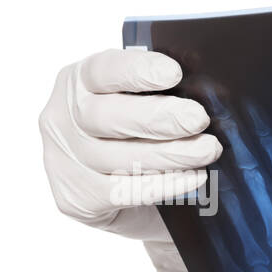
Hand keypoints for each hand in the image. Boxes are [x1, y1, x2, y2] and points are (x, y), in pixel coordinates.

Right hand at [39, 49, 220, 271]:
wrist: (136, 201)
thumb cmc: (144, 140)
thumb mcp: (146, 106)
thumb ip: (162, 93)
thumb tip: (207, 88)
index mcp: (78, 83)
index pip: (101, 70)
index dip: (137, 70)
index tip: (174, 73)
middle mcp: (63, 119)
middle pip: (105, 116)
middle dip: (157, 117)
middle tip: (198, 119)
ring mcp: (66, 161)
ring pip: (117, 157)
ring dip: (169, 153)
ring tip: (207, 150)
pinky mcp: (78, 199)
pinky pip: (124, 192)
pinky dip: (164, 185)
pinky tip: (193, 178)